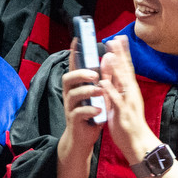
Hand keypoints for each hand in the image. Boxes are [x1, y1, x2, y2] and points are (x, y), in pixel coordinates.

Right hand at [54, 44, 106, 168]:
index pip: (74, 66)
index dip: (74, 53)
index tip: (77, 39)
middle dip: (80, 74)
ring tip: (100, 91)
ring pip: (73, 95)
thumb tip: (109, 56)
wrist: (84, 138)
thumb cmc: (92, 113)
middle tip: (94, 75)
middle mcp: (71, 94)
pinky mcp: (74, 120)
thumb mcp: (100, 93)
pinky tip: (99, 110)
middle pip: (68, 79)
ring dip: (87, 91)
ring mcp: (70, 107)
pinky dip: (89, 110)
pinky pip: (77, 113)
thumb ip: (104, 76)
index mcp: (77, 86)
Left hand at [100, 35, 158, 165]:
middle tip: (115, 39)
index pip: (127, 67)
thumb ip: (114, 85)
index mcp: (130, 89)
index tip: (118, 38)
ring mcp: (128, 102)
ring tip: (109, 55)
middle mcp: (131, 92)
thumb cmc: (128, 121)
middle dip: (120, 54)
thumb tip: (110, 72)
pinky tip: (103, 82)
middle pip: (126, 70)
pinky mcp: (123, 113)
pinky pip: (115, 100)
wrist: (137, 141)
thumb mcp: (120, 100)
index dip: (123, 52)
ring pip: (122, 83)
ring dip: (115, 69)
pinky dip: (110, 91)